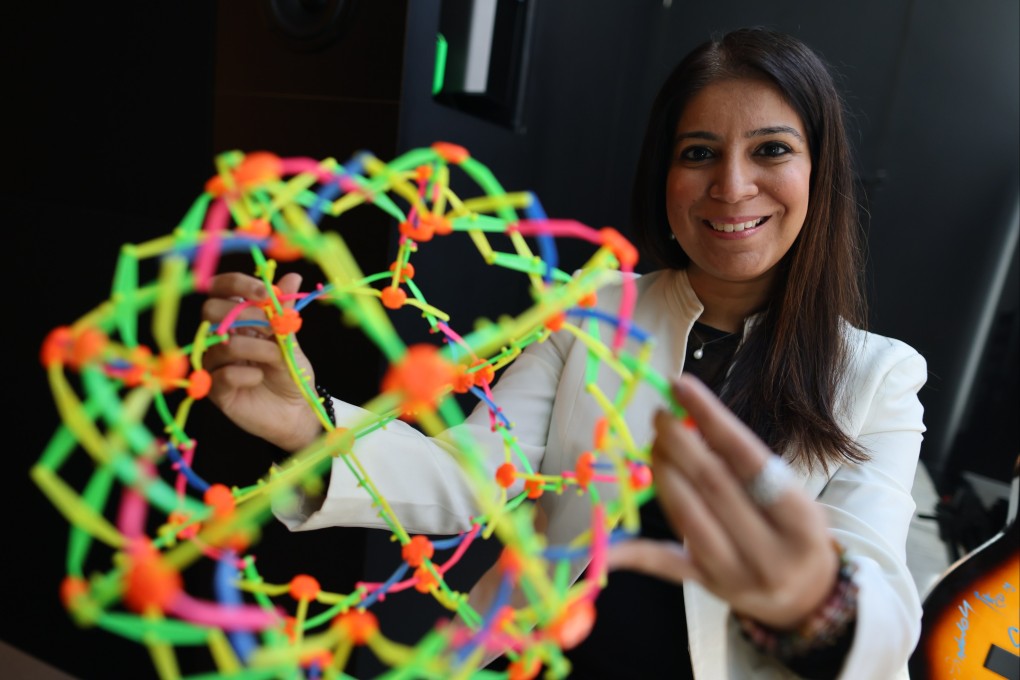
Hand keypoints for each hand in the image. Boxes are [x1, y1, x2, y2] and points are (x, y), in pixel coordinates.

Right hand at [201, 272, 322, 452]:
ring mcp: (214, 363)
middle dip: (244, 315)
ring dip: (255, 347)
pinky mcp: (215, 389)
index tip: (263, 292)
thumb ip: (284, 311)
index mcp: (237, 319)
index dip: (238, 284)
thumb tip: (292, 277)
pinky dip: (246, 373)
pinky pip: (222, 374)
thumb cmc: (291, 372)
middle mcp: (220, 337)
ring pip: (221, 343)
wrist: (297, 410)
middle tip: (269, 327)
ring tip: (275, 357)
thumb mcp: (291, 339)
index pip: (221, 288)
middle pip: (210, 310)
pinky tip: (260, 377)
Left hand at [607, 374, 837, 629]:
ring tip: (654, 444)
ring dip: (662, 472)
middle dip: (679, 442)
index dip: (710, 417)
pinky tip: (603, 540)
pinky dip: (631, 551)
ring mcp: (735, 574)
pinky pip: (663, 564)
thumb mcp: (791, 496)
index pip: (748, 459)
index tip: (681, 386)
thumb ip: (746, 464)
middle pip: (713, 484)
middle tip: (660, 415)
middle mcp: (770, 552)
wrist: (806, 595)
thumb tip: (691, 416)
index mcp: (801, 522)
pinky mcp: (706, 586)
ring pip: (686, 516)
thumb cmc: (793, 530)